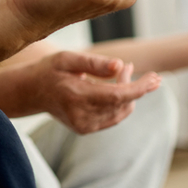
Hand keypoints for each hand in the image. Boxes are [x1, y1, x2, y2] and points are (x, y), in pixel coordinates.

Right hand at [25, 51, 159, 133]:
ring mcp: (84, 125)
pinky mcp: (86, 129)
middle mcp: (82, 115)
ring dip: (127, 93)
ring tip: (122, 73)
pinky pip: (114, 117)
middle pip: (121, 102)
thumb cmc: (50, 70)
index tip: (156, 78)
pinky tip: (114, 88)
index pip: (117, 96)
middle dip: (132, 84)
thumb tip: (121, 65)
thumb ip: (94, 62)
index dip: (139, 88)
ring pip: (121, 111)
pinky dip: (119, 103)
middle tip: (129, 67)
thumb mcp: (67, 58)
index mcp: (76, 96)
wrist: (31, 92)